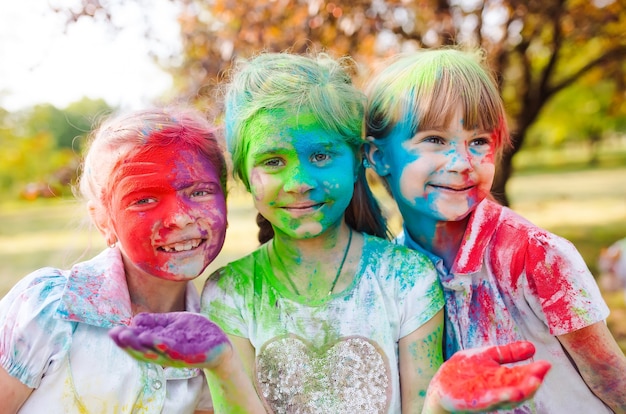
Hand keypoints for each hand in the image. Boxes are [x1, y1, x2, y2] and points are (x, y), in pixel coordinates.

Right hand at [109, 312, 230, 368]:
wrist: (219, 343)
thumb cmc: (194, 333)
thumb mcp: (173, 324)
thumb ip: (156, 323)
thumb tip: (134, 321)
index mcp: (158, 346)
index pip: (138, 345)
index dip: (124, 340)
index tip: (112, 331)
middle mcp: (164, 354)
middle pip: (142, 351)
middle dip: (128, 343)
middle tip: (115, 334)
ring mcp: (176, 356)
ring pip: (155, 352)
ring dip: (141, 345)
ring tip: (129, 336)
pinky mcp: (189, 355)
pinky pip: (173, 351)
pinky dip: (162, 345)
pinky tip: (152, 338)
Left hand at [428, 341, 550, 411]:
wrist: (441, 384)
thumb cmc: (465, 371)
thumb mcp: (488, 356)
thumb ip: (508, 353)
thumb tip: (532, 347)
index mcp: (503, 378)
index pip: (523, 376)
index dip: (535, 371)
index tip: (546, 364)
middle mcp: (498, 390)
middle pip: (519, 388)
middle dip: (531, 382)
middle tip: (541, 374)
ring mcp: (486, 397)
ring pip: (506, 397)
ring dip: (519, 392)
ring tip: (532, 384)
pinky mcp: (472, 402)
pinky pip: (487, 402)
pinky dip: (497, 398)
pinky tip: (508, 393)